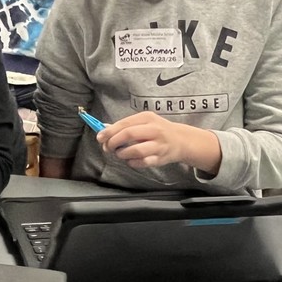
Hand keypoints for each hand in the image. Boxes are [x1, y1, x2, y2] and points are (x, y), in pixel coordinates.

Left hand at [97, 111, 220, 173]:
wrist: (180, 140)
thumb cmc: (158, 130)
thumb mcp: (144, 121)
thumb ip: (126, 125)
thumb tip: (105, 129)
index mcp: (147, 118)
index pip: (125, 123)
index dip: (110, 131)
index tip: (100, 137)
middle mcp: (154, 130)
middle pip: (129, 135)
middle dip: (114, 142)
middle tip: (108, 147)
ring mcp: (158, 145)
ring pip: (135, 151)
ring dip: (122, 154)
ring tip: (119, 154)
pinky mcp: (160, 158)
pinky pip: (142, 163)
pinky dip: (132, 163)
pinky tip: (130, 160)